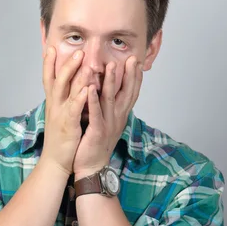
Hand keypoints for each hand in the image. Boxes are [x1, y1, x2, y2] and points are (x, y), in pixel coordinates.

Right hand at [40, 46, 89, 176]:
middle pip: (58, 79)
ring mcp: (60, 114)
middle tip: (78, 49)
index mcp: (53, 102)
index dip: (49, 63)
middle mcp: (55, 105)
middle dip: (67, 63)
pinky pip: (74, 108)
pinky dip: (81, 97)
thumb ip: (64, 100)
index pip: (49, 78)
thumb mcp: (60, 115)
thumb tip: (70, 87)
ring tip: (84, 60)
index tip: (51, 47)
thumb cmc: (61, 138)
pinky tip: (89, 88)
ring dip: (75, 74)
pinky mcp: (68, 125)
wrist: (56, 161)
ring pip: (66, 90)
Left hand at [73, 56, 142, 179]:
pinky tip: (90, 88)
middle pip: (126, 93)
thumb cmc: (96, 144)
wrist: (91, 167)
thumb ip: (109, 107)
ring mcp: (108, 124)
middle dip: (129, 75)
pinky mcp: (97, 132)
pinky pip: (96, 113)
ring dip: (111, 82)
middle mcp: (117, 118)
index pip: (130, 93)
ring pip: (111, 99)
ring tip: (112, 65)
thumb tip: (112, 92)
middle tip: (131, 58)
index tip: (136, 61)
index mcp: (120, 115)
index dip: (135, 77)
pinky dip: (93, 100)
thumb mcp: (107, 122)